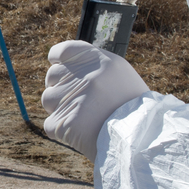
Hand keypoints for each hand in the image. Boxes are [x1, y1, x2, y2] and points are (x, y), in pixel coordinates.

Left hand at [42, 40, 148, 160]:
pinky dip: (61, 130)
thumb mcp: (120, 73)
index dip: (58, 58)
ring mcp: (71, 98)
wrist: (140, 138)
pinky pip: (51, 124)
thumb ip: (93, 65)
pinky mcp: (64, 122)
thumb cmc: (133, 106)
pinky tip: (80, 132)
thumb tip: (65, 63)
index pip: (63, 50)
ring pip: (48, 99)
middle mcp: (82, 75)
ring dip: (60, 108)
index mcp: (97, 60)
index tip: (57, 63)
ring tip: (83, 118)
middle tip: (81, 102)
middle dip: (61, 88)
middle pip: (52, 76)